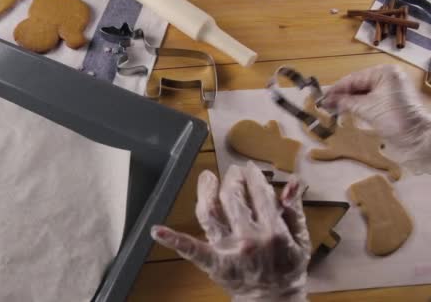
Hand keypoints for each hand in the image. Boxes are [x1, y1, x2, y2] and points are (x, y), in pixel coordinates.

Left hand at [151, 162, 309, 301]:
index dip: (253, 177)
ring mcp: (228, 250)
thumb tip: (294, 181)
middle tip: (233, 172)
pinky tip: (157, 230)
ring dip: (206, 191)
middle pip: (233, 198)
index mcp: (274, 231)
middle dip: (232, 179)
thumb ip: (294, 209)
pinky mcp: (213, 262)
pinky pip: (191, 249)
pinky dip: (173, 239)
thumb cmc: (287, 267)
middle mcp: (249, 238)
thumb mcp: (300, 239)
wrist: (274, 299)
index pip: (259, 194)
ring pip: (210, 213)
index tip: (250, 169)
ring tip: (207, 177)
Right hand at [322, 64, 430, 149]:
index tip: (321, 97)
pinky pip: (369, 99)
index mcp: (384, 72)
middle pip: (358, 84)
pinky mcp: (390, 101)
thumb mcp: (366, 108)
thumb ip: (344, 101)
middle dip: (341, 95)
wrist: (416, 138)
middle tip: (324, 104)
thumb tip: (326, 100)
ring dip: (348, 101)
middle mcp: (388, 77)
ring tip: (331, 108)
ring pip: (362, 93)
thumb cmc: (394, 118)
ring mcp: (389, 89)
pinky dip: (357, 105)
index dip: (336, 89)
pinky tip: (344, 110)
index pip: (354, 78)